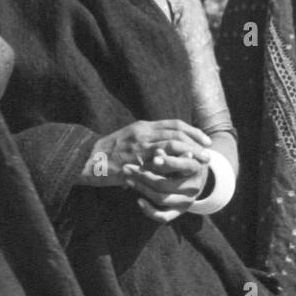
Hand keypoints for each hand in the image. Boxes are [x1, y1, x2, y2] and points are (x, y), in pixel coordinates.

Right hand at [81, 120, 210, 188]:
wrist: (87, 159)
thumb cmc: (109, 151)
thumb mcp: (129, 138)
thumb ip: (146, 138)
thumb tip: (164, 144)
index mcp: (143, 126)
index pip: (174, 124)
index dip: (192, 131)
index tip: (205, 139)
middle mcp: (143, 133)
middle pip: (176, 133)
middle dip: (195, 141)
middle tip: (208, 152)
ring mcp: (138, 146)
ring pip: (171, 144)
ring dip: (189, 152)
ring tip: (201, 161)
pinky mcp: (134, 161)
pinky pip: (158, 162)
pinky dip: (174, 164)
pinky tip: (183, 171)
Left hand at [124, 155, 209, 223]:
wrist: (194, 179)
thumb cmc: (183, 160)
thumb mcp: (179, 154)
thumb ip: (168, 153)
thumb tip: (157, 152)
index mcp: (195, 168)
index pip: (184, 165)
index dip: (169, 163)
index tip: (154, 159)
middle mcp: (194, 187)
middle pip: (164, 183)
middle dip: (142, 175)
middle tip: (127, 167)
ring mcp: (187, 201)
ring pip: (160, 198)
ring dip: (141, 189)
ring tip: (127, 179)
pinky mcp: (179, 212)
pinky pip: (163, 217)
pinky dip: (149, 210)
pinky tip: (138, 200)